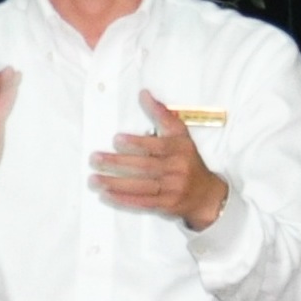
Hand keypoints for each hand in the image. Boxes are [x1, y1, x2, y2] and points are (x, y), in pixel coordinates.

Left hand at [92, 94, 228, 230]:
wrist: (207, 195)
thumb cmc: (188, 160)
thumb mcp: (181, 135)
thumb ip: (161, 114)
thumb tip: (143, 94)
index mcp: (179, 149)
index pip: (156, 146)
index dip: (136, 143)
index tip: (116, 139)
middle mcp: (177, 168)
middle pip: (145, 166)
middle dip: (117, 163)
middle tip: (95, 159)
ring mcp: (172, 189)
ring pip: (141, 186)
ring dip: (115, 183)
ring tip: (93, 179)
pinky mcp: (167, 206)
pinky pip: (142, 203)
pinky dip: (123, 199)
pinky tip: (106, 195)